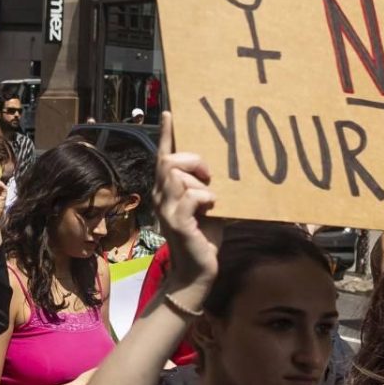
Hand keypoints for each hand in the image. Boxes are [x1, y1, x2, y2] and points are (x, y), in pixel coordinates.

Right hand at [153, 113, 220, 288]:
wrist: (197, 271)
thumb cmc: (205, 237)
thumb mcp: (207, 205)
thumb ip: (207, 187)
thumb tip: (223, 169)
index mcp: (166, 191)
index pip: (163, 157)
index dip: (167, 134)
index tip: (170, 113)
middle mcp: (160, 197)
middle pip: (169, 162)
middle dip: (193, 161)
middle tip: (210, 175)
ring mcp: (166, 210)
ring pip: (179, 177)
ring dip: (201, 184)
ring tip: (212, 199)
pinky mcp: (177, 223)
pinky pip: (191, 197)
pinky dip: (206, 198)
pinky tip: (213, 208)